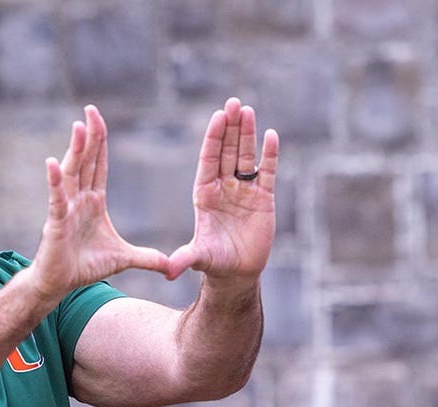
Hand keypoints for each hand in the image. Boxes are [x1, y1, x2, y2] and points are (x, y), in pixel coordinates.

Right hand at [28, 105, 168, 301]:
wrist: (59, 284)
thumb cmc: (84, 267)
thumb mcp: (123, 259)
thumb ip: (146, 258)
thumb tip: (170, 265)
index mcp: (93, 202)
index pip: (98, 166)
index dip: (100, 143)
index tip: (99, 120)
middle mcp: (78, 200)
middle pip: (85, 161)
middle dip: (89, 136)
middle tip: (91, 110)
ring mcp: (66, 209)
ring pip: (71, 174)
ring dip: (75, 150)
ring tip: (78, 127)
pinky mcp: (56, 223)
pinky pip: (57, 199)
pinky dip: (54, 181)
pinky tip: (52, 163)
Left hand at [167, 98, 278, 281]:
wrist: (236, 272)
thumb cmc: (214, 263)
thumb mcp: (199, 258)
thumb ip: (185, 259)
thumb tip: (167, 272)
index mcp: (205, 193)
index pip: (209, 159)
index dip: (214, 138)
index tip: (218, 117)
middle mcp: (224, 187)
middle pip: (228, 151)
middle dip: (230, 128)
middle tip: (234, 103)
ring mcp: (244, 190)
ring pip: (246, 156)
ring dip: (247, 134)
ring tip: (248, 110)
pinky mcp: (264, 198)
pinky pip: (268, 172)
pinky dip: (270, 155)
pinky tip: (271, 135)